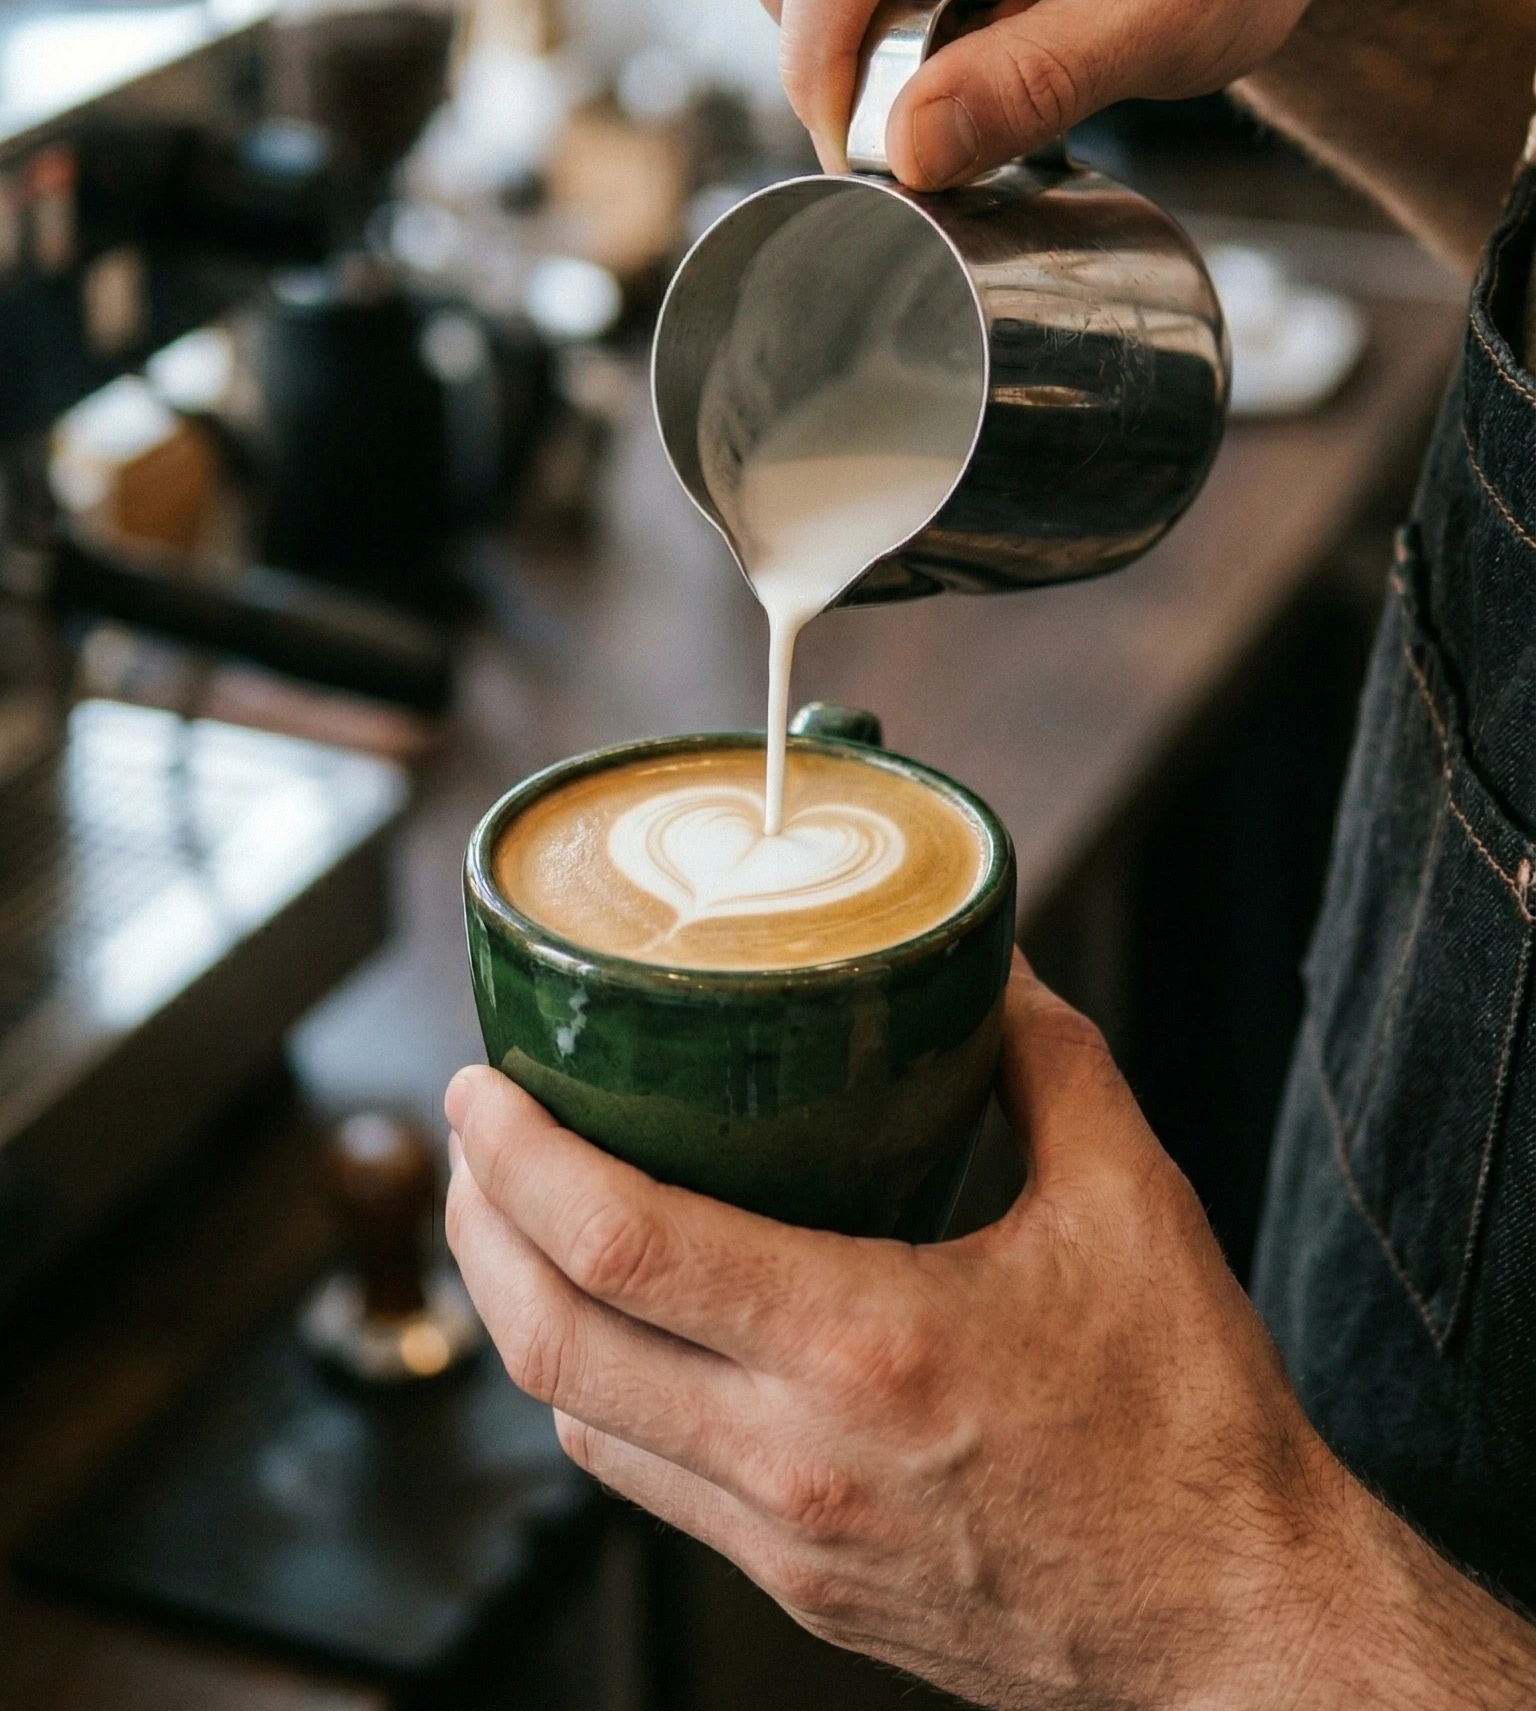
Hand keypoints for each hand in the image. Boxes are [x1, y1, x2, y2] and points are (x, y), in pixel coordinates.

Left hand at [446, 955, 1379, 1708]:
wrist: (1229, 1631)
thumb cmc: (1188, 1428)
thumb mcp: (1132, 1207)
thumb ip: (1048, 1061)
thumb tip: (989, 964)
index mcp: (864, 1348)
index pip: (617, 1241)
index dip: (516, 1155)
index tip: (482, 1086)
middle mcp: (794, 1456)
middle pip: (547, 1337)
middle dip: (476, 1223)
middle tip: (476, 1135)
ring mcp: (782, 1537)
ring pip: (574, 1419)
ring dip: (519, 1307)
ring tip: (519, 1214)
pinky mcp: (794, 1584)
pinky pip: (641, 1480)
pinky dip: (593, 1388)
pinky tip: (616, 1325)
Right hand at [754, 0, 1417, 184]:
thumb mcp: (1160, 16)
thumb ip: (1032, 84)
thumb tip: (907, 152)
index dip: (825, 51)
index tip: (851, 154)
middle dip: (843, 63)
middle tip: (924, 138)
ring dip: (865, 54)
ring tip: (976, 71)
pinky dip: (887, 43)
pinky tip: (964, 48)